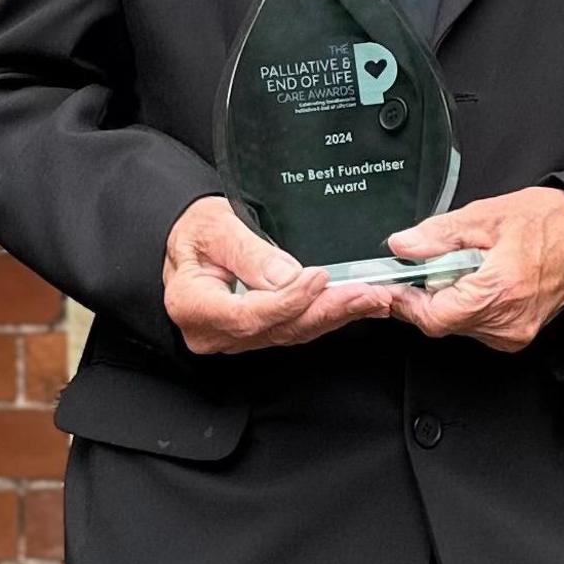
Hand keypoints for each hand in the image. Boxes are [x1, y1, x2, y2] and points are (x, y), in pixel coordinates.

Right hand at [161, 195, 397, 353]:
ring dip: (336, 314)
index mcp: (192, 305)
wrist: (190, 240)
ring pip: (292, 332)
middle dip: (327, 311)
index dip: (288, 301)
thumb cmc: (196, 231)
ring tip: (373, 298)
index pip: (247, 315)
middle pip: (277, 329)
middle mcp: (213, 332)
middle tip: (367, 294)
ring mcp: (235, 338)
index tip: (318, 279)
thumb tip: (286, 276)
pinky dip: (327, 315)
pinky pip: (295, 328)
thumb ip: (248, 252)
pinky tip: (356, 305)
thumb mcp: (216, 225)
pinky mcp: (257, 334)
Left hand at [382, 186, 563, 352]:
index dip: (407, 302)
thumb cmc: (546, 222)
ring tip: (466, 268)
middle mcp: (508, 320)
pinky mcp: (518, 335)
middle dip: (428, 294)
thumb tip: (403, 245)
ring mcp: (515, 332)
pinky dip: (468, 305)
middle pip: (443, 322)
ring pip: (458, 325)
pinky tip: (480, 281)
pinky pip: (477, 326)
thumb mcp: (484, 216)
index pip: (434, 316)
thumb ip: (438, 234)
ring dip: (449, 300)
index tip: (393, 286)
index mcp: (499, 290)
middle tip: (432, 264)